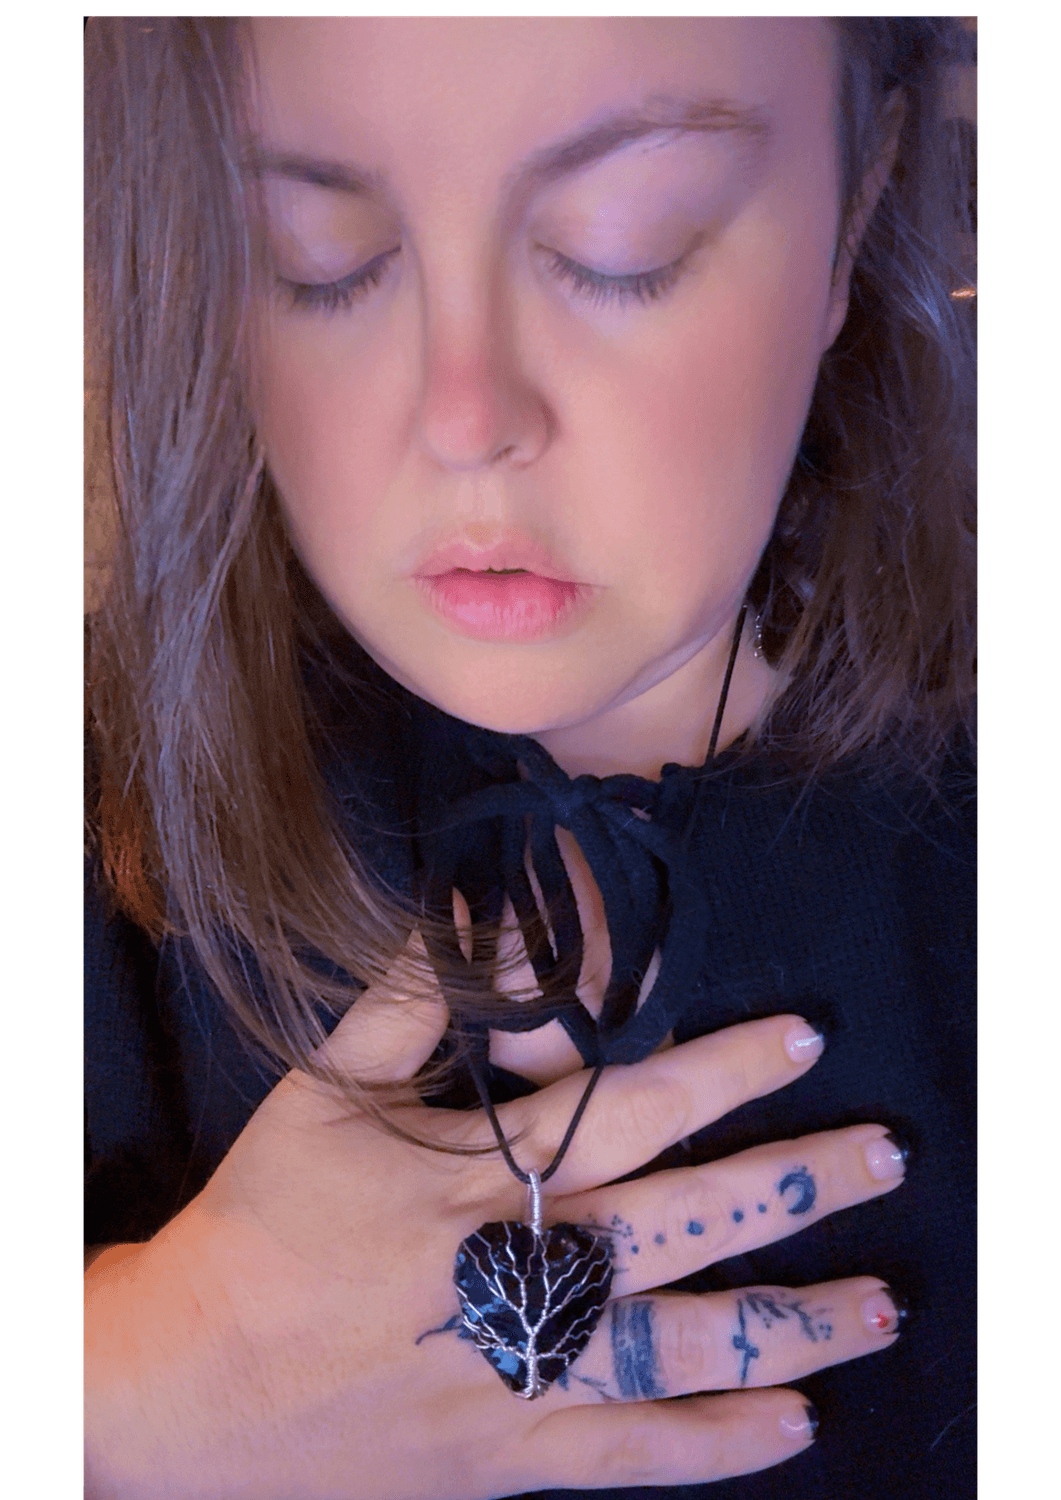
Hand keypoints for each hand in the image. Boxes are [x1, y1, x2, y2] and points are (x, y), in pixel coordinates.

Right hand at [84, 963, 905, 1499]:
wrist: (190, 1383)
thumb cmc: (263, 1220)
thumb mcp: (322, 1088)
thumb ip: (415, 1000)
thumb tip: (505, 930)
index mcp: (479, 1175)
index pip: (630, 1107)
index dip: (725, 1069)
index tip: (805, 1038)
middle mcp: (520, 1270)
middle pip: (687, 1220)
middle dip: (796, 1184)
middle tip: (887, 1156)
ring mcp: (522, 1373)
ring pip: (689, 1345)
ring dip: (795, 1322)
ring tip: (883, 1303)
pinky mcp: (511, 1457)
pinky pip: (636, 1455)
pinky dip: (719, 1445)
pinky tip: (796, 1423)